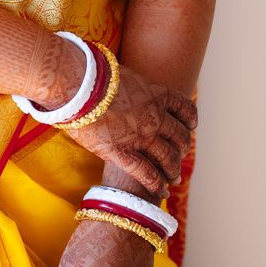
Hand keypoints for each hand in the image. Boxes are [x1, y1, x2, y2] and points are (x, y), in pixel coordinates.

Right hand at [63, 61, 195, 197]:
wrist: (76, 84)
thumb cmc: (92, 74)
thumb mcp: (122, 74)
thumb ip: (132, 86)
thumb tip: (126, 86)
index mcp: (157, 93)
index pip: (185, 109)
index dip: (189, 120)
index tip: (188, 126)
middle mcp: (155, 116)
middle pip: (180, 137)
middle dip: (182, 148)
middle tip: (179, 155)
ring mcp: (141, 137)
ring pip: (168, 159)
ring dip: (173, 170)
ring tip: (173, 177)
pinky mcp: (123, 153)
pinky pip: (147, 174)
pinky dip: (157, 185)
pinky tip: (161, 192)